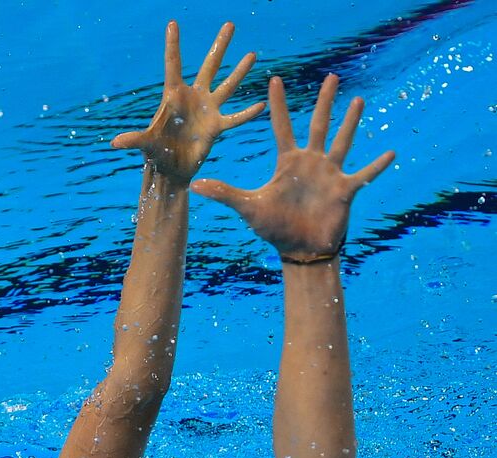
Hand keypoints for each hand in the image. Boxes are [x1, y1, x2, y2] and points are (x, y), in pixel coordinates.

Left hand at [111, 21, 263, 186]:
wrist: (171, 170)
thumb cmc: (156, 154)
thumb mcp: (146, 145)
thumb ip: (134, 140)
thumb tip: (115, 143)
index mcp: (173, 96)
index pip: (173, 65)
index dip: (173, 45)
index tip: (173, 23)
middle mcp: (193, 97)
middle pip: (210, 66)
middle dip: (220, 46)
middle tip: (230, 24)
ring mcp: (207, 110)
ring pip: (227, 86)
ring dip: (239, 72)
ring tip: (252, 54)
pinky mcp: (216, 126)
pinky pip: (234, 118)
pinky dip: (247, 114)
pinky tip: (261, 105)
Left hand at [191, 75, 394, 259]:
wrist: (299, 251)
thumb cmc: (274, 230)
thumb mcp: (248, 208)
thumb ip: (225, 193)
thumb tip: (196, 186)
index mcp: (288, 163)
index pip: (282, 127)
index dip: (279, 105)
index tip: (275, 79)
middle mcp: (311, 163)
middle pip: (318, 125)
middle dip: (325, 102)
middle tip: (332, 77)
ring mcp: (329, 174)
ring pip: (342, 142)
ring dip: (350, 123)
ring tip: (358, 101)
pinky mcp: (344, 190)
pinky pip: (363, 175)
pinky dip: (376, 166)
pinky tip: (391, 152)